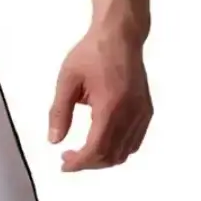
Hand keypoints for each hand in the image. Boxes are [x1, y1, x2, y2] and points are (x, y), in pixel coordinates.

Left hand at [48, 29, 152, 170]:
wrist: (119, 36)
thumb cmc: (91, 54)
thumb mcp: (68, 80)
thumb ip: (59, 112)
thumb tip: (54, 140)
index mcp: (110, 107)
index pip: (97, 149)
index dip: (80, 163)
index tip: (64, 164)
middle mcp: (131, 114)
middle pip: (112, 156)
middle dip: (89, 163)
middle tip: (68, 157)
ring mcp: (142, 113)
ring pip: (125, 152)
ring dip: (103, 158)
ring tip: (82, 151)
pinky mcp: (146, 110)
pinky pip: (134, 141)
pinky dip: (118, 149)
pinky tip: (101, 141)